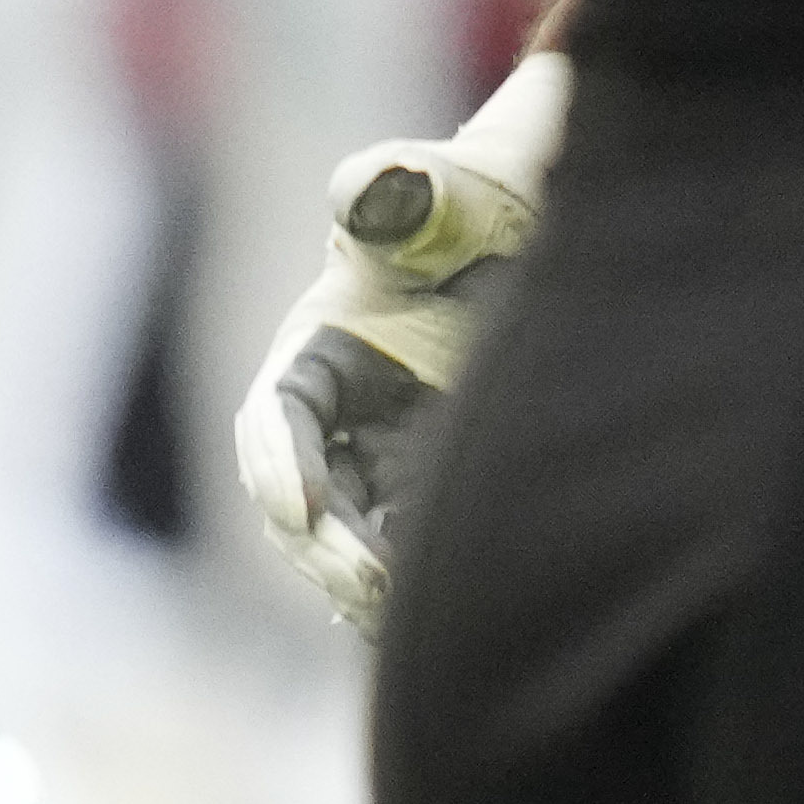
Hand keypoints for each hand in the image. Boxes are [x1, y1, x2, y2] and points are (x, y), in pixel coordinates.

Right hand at [230, 38, 566, 634]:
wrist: (533, 234)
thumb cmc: (483, 202)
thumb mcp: (448, 193)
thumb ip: (411, 192)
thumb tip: (378, 189)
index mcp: (311, 353)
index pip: (270, 423)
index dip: (274, 469)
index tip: (298, 511)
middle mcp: (327, 418)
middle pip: (300, 503)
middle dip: (326, 549)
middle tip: (375, 586)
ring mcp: (371, 460)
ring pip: (344, 540)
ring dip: (360, 582)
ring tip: (404, 614)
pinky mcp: (416, 493)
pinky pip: (394, 552)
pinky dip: (403, 586)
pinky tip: (436, 610)